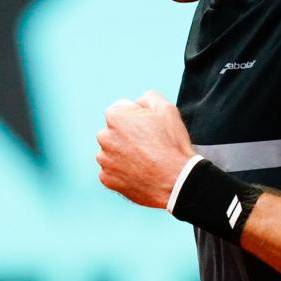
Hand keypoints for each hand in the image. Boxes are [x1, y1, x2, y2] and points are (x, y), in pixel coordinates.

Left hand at [95, 90, 195, 207]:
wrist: (177, 182)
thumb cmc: (172, 145)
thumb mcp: (167, 108)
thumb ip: (148, 97)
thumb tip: (139, 102)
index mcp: (115, 116)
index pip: (122, 110)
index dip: (139, 117)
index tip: (150, 128)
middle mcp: (104, 137)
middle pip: (115, 131)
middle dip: (128, 135)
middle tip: (150, 145)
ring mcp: (104, 160)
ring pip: (113, 152)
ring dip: (124, 154)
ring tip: (146, 160)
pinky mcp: (107, 179)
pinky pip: (112, 171)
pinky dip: (123, 172)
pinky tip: (140, 172)